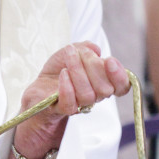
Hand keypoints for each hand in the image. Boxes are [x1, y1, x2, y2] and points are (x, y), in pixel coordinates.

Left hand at [11, 42, 129, 158]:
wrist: (36, 93)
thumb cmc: (57, 74)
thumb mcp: (70, 54)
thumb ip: (84, 48)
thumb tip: (95, 49)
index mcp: (101, 84)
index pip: (121, 86)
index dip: (119, 75)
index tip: (109, 60)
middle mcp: (93, 97)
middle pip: (105, 89)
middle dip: (93, 66)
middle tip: (80, 52)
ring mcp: (77, 106)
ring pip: (88, 95)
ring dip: (78, 71)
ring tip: (68, 55)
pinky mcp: (59, 110)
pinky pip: (69, 103)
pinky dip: (67, 86)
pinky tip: (63, 74)